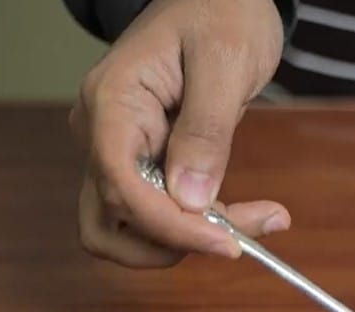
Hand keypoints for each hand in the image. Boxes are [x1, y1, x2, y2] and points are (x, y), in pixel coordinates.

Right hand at [71, 0, 289, 266]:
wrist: (220, 0)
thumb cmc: (221, 13)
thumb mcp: (224, 63)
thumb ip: (205, 130)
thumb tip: (188, 199)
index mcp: (111, 103)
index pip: (121, 186)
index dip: (170, 226)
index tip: (227, 244)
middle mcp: (102, 133)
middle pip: (114, 221)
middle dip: (176, 241)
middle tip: (242, 236)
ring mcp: (119, 151)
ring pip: (130, 229)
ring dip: (185, 242)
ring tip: (251, 221)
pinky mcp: (145, 164)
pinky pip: (160, 214)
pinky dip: (198, 227)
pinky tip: (249, 214)